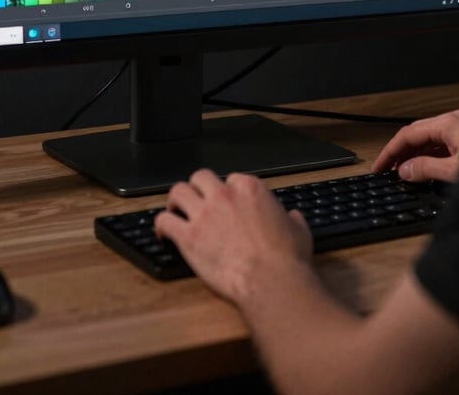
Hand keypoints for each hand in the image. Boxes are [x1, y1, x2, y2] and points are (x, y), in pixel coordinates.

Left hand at [154, 169, 313, 304]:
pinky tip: (162, 234)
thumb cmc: (286, 260)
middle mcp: (224, 195)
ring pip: (178, 191)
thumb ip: (291, 219)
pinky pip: (164, 221)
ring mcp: (204, 214)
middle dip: (198, 188)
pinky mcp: (189, 237)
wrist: (271, 282)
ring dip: (175, 200)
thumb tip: (292, 218)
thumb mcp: (298, 231)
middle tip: (197, 201)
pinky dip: (160, 226)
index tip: (226, 203)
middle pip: (201, 177)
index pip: (231, 179)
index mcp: (250, 189)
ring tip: (175, 210)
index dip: (228, 191)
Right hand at [370, 109, 458, 183]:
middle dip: (400, 152)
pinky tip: (423, 169)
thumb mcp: (456, 171)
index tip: (379, 165)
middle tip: (387, 169)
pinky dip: (428, 156)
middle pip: (417, 134)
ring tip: (402, 172)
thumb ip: (426, 169)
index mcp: (449, 123)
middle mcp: (454, 121)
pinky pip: (441, 145)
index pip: (408, 133)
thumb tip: (404, 170)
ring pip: (428, 140)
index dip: (390, 151)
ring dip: (414, 155)